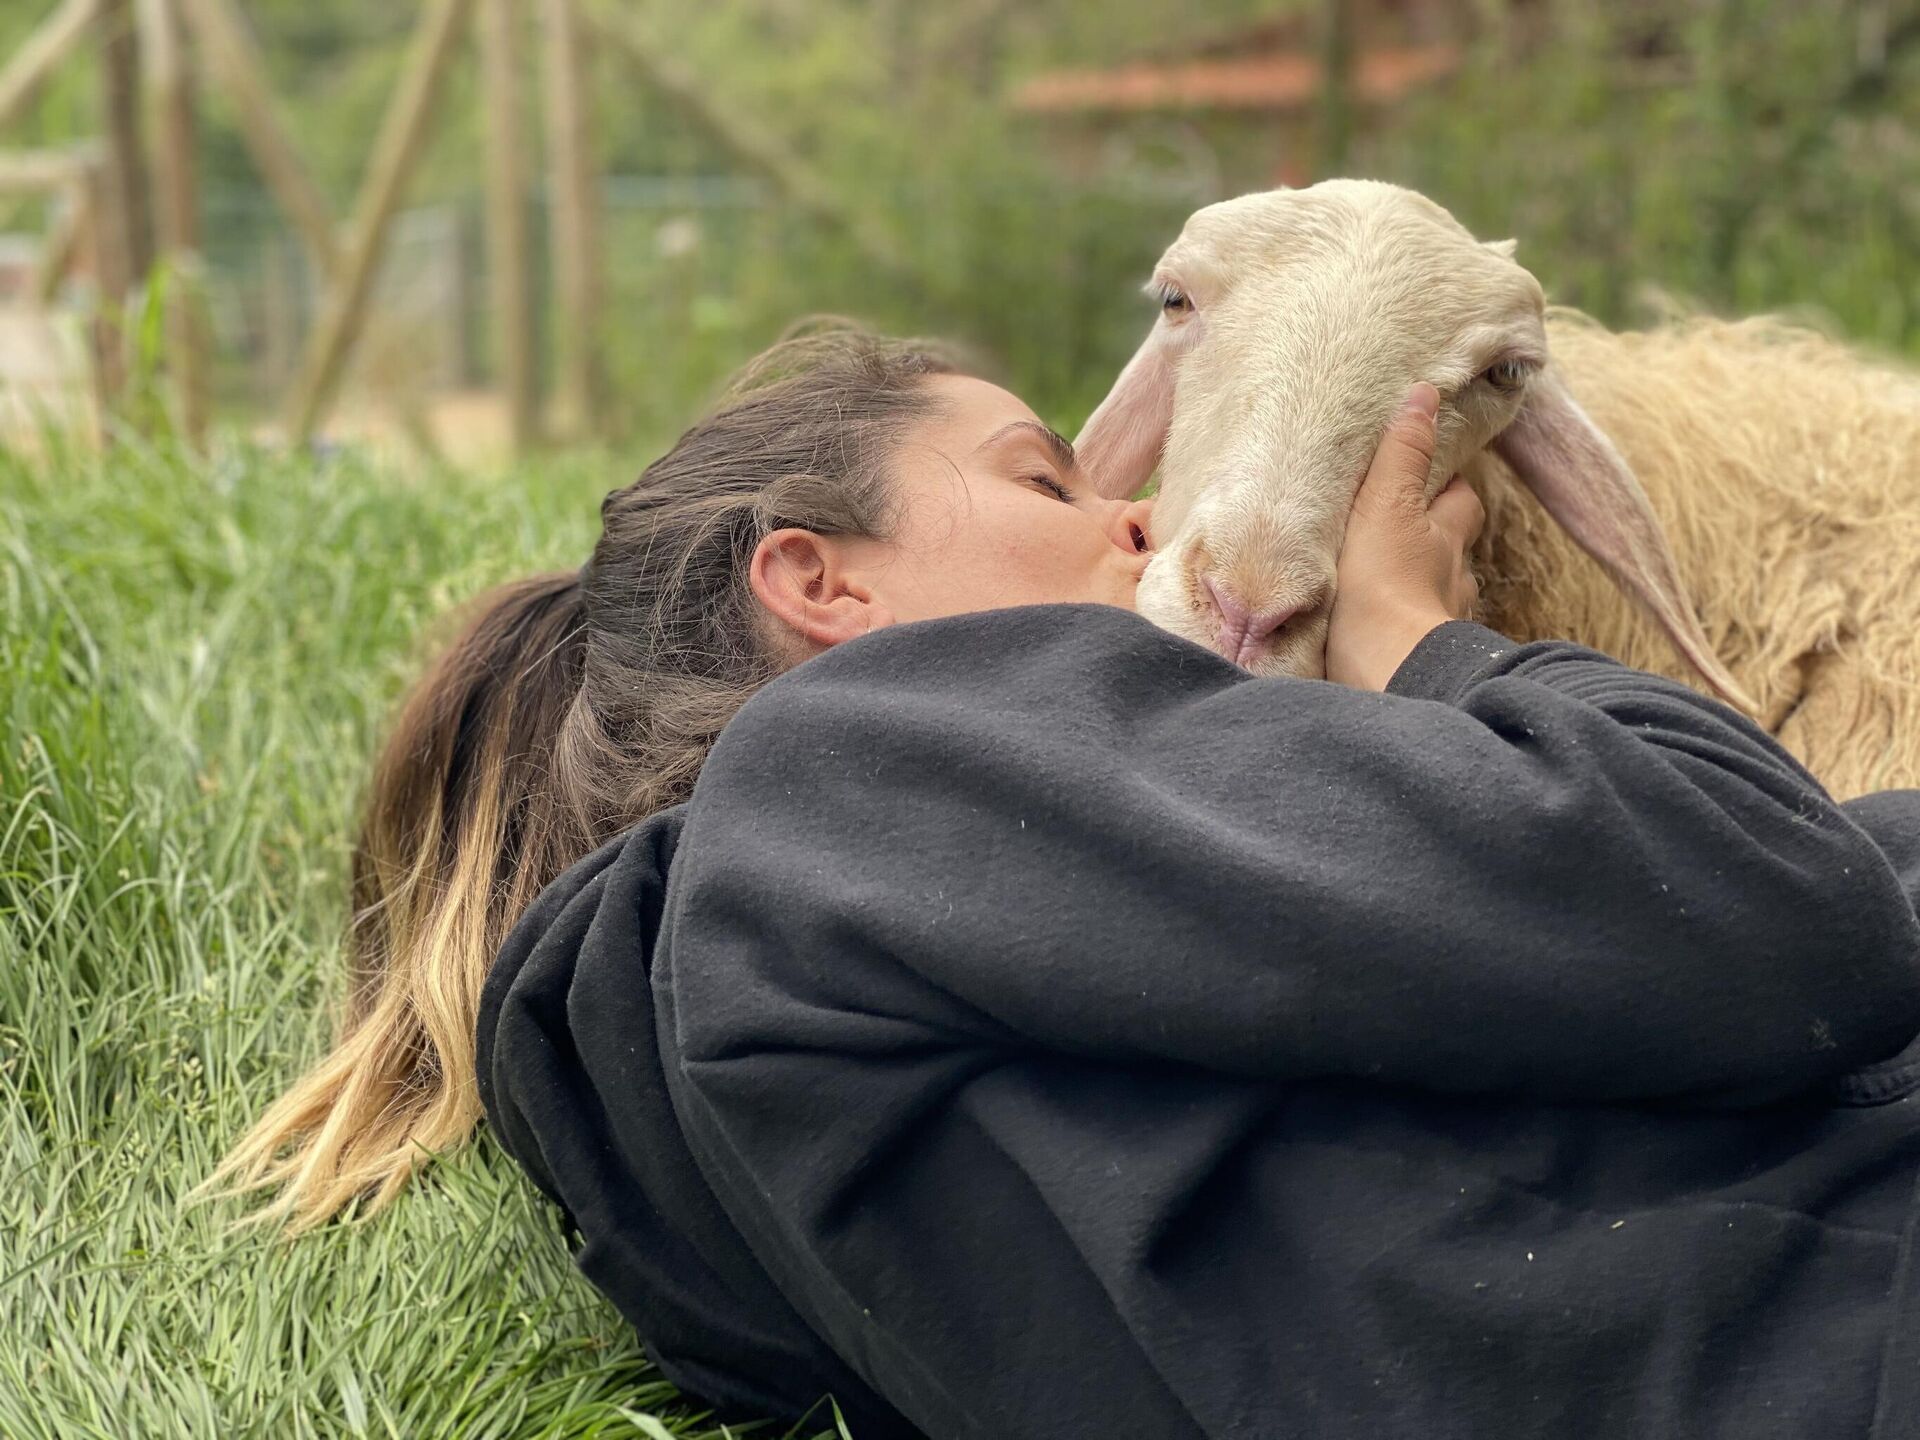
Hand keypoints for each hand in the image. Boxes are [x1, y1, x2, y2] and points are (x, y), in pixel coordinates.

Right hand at [1325, 383, 1484, 690]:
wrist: (1389, 674)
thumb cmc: (1383, 586)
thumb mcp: (1385, 507)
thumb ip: (1401, 455)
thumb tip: (1426, 392)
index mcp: (1447, 536)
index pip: (1461, 498)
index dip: (1449, 485)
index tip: (1430, 474)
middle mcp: (1453, 579)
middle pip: (1455, 549)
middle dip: (1438, 538)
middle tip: (1404, 529)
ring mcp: (1440, 624)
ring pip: (1438, 596)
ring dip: (1420, 588)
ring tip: (1383, 584)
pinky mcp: (1419, 662)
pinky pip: (1416, 637)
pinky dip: (1403, 630)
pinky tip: (1378, 633)